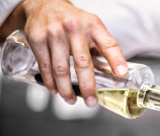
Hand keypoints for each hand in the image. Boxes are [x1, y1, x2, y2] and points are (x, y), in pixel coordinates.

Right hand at [0, 0, 127, 106]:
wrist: (44, 4)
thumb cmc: (73, 21)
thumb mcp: (92, 27)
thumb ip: (101, 48)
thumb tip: (114, 74)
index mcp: (93, 26)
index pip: (108, 44)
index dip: (116, 59)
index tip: (121, 74)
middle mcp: (74, 28)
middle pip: (83, 63)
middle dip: (88, 87)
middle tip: (91, 102)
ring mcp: (54, 33)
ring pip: (61, 70)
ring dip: (66, 90)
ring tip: (71, 100)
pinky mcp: (38, 39)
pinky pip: (45, 67)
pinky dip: (50, 83)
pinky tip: (55, 90)